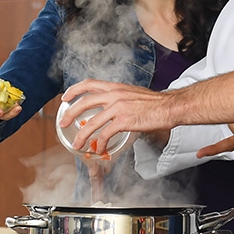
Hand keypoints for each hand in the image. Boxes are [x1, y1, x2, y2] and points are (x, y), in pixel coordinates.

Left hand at [60, 79, 176, 151]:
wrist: (170, 107)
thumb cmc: (156, 103)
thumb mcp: (134, 94)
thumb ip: (120, 98)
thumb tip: (111, 106)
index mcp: (116, 87)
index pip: (89, 84)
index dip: (74, 90)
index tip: (65, 97)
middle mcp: (115, 95)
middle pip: (84, 102)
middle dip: (70, 114)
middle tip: (62, 123)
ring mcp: (118, 108)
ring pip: (91, 122)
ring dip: (81, 135)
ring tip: (76, 144)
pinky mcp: (124, 121)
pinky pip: (105, 134)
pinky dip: (100, 144)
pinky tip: (100, 149)